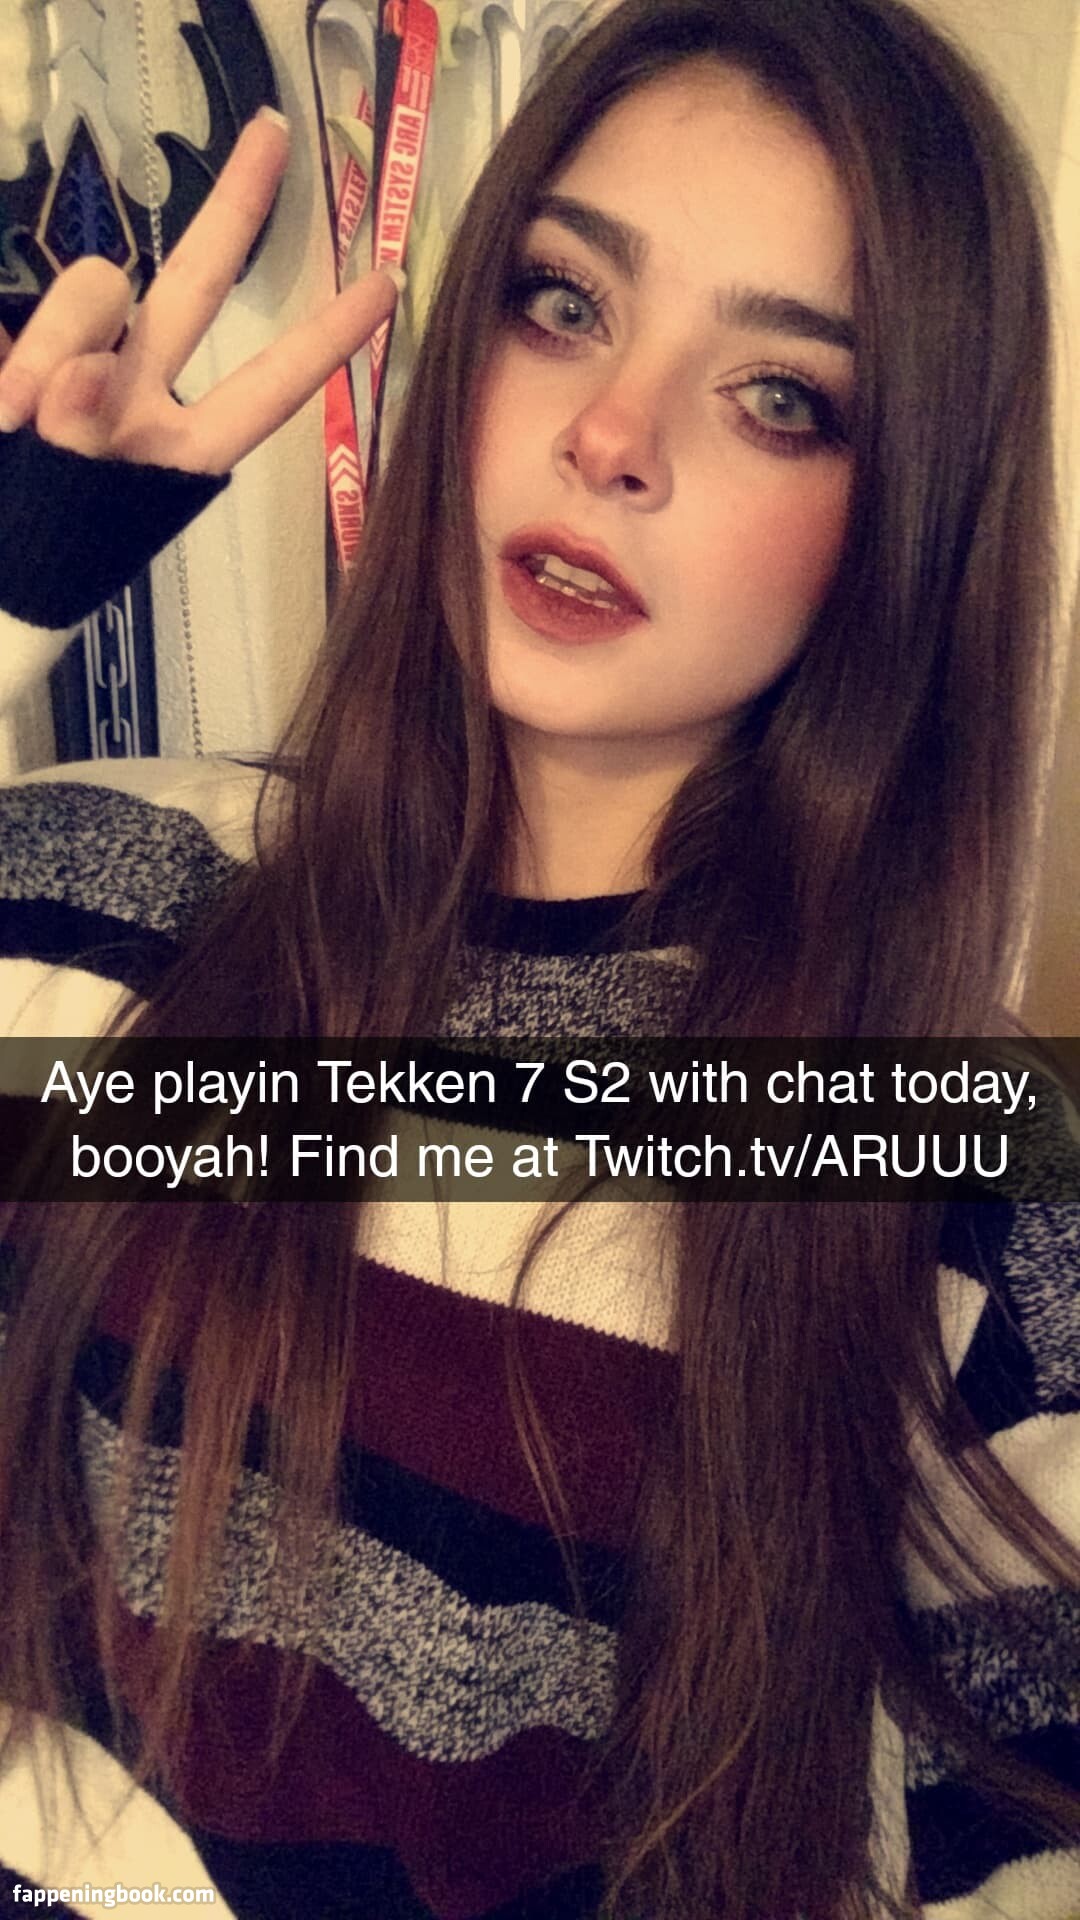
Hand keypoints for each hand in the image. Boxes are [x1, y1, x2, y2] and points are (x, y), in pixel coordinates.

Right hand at [0, 110, 400, 474]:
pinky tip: (5, 407)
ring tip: (13, 418)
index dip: (328, 337)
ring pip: (93, 286)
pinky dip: (9, 362)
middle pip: (197, 283)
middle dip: (235, 206)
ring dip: (52, 339)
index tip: (390, 282)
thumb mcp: (72, 513)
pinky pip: (18, 322)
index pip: (269, 384)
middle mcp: (141, 393)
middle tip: (275, 131)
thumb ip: (83, 440)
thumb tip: (84, 371)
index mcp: (181, 449)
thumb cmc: (35, 547)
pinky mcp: (21, 347)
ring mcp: (78, 362)